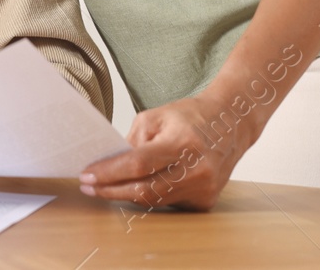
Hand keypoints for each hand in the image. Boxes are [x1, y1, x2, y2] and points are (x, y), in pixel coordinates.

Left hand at [78, 95, 255, 210]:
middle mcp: (197, 169)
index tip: (88, 174)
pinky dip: (150, 194)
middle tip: (89, 186)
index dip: (110, 172)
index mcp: (184, 143)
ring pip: (154, 200)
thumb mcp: (156, 116)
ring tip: (105, 186)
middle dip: (112, 190)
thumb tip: (109, 165)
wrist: (232, 123)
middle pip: (145, 189)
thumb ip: (133, 141)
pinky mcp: (206, 201)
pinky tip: (136, 186)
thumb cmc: (191, 116)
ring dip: (127, 194)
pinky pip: (168, 202)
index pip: (139, 164)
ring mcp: (204, 189)